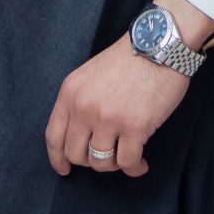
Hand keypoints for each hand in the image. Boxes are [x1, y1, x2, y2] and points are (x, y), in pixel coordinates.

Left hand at [45, 0, 212, 177]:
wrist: (159, 44)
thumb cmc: (129, 59)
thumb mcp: (90, 75)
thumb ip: (80, 101)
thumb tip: (81, 135)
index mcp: (70, 93)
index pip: (54, 136)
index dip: (58, 158)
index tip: (65, 169)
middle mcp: (84, 107)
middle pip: (76, 154)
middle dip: (91, 161)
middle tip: (108, 156)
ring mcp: (109, 118)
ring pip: (101, 163)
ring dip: (115, 165)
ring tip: (126, 157)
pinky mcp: (135, 126)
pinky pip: (127, 162)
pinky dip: (135, 168)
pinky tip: (141, 164)